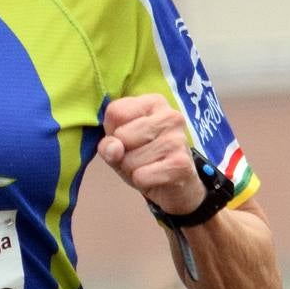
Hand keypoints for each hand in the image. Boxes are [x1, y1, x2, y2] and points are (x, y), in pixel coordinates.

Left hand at [97, 94, 203, 215]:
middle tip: (140, 157)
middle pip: (122, 136)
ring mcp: (178, 140)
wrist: (177, 185)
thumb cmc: (145, 158)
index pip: (115, 112)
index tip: (129, 138)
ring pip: (129, 159)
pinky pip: (141, 176)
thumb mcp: (120, 146)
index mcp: (154, 103)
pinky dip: (142, 182)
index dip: (113, 132)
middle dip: (123, 154)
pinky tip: (156, 178)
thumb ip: (108, 143)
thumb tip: (113, 148)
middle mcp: (170, 116)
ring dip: (132, 170)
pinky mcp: (181, 164)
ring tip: (149, 167)